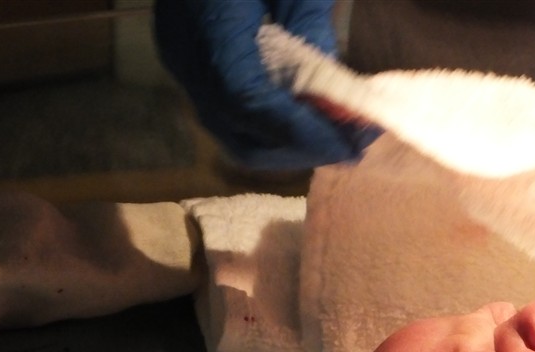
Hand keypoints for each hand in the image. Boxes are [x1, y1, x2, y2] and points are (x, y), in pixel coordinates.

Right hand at [154, 0, 374, 169]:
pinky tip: (308, 121)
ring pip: (233, 133)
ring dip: (288, 145)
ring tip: (337, 137)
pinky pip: (230, 116)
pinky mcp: (190, 68)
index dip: (298, 131)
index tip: (346, 147)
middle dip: (300, 149)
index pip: (246, 98)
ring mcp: (182, 64)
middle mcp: (185, 54)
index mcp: (209, 20)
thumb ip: (310, 31)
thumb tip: (339, 96)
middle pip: (238, 131)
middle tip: (352, 147)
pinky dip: (272, 128)